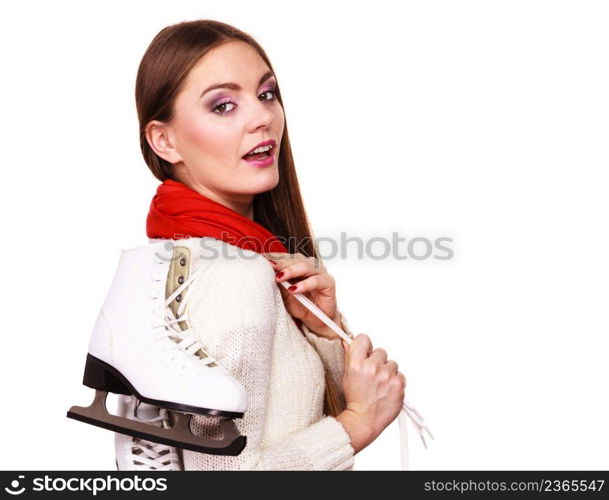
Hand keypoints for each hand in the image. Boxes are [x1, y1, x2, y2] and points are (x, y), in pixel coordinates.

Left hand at [263, 251, 341, 339]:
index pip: (284, 257)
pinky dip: (304, 285)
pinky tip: (294, 289)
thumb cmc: (300, 304)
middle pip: (294, 260)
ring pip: (306, 267)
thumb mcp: (284, 295)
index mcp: (297, 264)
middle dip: (281, 263)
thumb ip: (278, 284)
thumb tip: (264, 273)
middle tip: (269, 265)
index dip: (273, 257)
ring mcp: (320, 272)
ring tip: (280, 277)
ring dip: (292, 271)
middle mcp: (309, 264)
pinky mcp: (329, 282)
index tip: (260, 259)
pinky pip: (316, 281)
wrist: (317, 320)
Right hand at [336, 334, 405, 451]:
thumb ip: (350, 356)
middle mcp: (372, 367)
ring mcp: (387, 376)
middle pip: (380, 351)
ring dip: (388, 371)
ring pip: (392, 363)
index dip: (365, 346)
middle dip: (378, 361)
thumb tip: (348, 341)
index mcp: (356, 364)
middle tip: (373, 375)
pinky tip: (388, 389)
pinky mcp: (399, 384)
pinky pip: (400, 374)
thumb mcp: (347, 375)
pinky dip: (396, 381)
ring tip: (381, 384)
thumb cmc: (355, 399)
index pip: (364, 339)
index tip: (365, 353)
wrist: (364, 420)